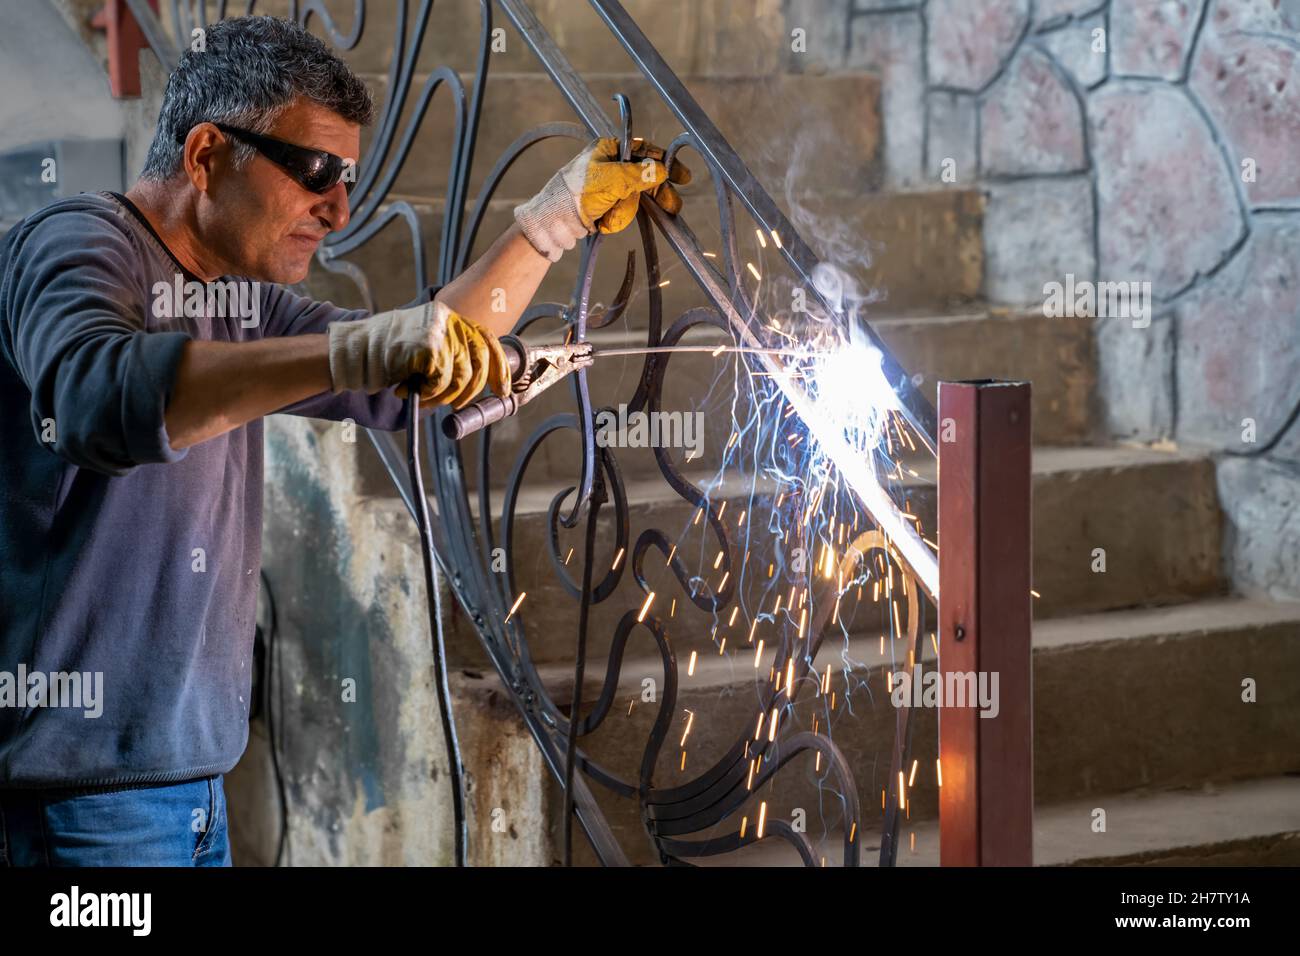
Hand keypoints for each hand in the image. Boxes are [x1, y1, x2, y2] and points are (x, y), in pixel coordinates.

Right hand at [326, 300, 510, 407]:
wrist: (351, 352)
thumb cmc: (385, 355)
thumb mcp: (425, 347)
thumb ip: (451, 355)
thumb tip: (481, 380)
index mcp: (449, 316)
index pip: (486, 339)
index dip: (498, 367)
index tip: (502, 389)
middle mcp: (447, 318)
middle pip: (479, 360)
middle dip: (471, 390)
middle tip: (455, 405)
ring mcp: (438, 330)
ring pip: (461, 375)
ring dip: (444, 396)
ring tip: (423, 398)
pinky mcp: (428, 346)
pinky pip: (441, 381)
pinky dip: (428, 393)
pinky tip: (407, 389)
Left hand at [513, 136, 691, 260]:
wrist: (553, 222)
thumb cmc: (577, 193)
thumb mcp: (611, 180)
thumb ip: (638, 174)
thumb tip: (661, 170)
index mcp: (608, 149)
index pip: (644, 151)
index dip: (665, 162)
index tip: (682, 176)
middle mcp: (609, 165)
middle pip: (644, 178)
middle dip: (653, 195)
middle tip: (672, 207)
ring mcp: (607, 187)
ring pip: (634, 199)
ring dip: (624, 211)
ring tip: (608, 216)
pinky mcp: (604, 206)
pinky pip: (621, 212)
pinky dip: (614, 219)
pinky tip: (602, 222)